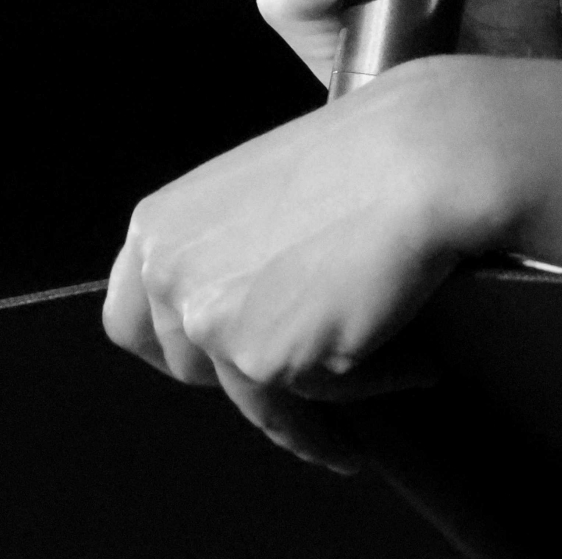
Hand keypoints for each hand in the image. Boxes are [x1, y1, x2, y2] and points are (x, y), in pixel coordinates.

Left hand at [102, 56, 561, 465]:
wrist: (429, 158)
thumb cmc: (373, 156)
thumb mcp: (267, 191)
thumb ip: (231, 250)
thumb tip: (247, 312)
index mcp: (160, 223)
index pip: (132, 320)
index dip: (187, 342)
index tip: (233, 353)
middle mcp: (167, 270)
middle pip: (188, 369)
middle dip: (252, 372)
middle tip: (318, 364)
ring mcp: (206, 317)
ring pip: (255, 399)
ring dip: (320, 400)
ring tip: (385, 367)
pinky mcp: (260, 358)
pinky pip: (314, 406)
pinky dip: (366, 389)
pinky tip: (410, 361)